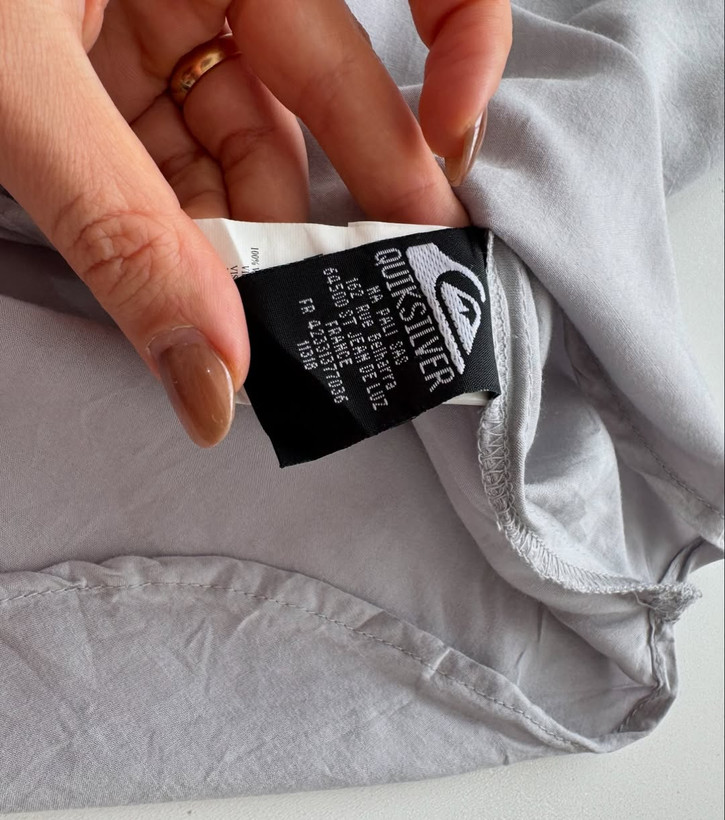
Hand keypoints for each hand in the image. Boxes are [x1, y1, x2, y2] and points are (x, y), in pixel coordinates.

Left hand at [0, 0, 510, 446]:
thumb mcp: (15, 85)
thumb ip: (122, 234)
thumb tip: (214, 381)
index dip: (461, 45)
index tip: (451, 159)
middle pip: (317, 87)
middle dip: (339, 201)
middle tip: (368, 301)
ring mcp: (155, 6)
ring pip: (241, 131)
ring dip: (250, 232)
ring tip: (266, 322)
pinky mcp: (102, 56)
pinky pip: (173, 143)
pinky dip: (185, 217)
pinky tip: (196, 286)